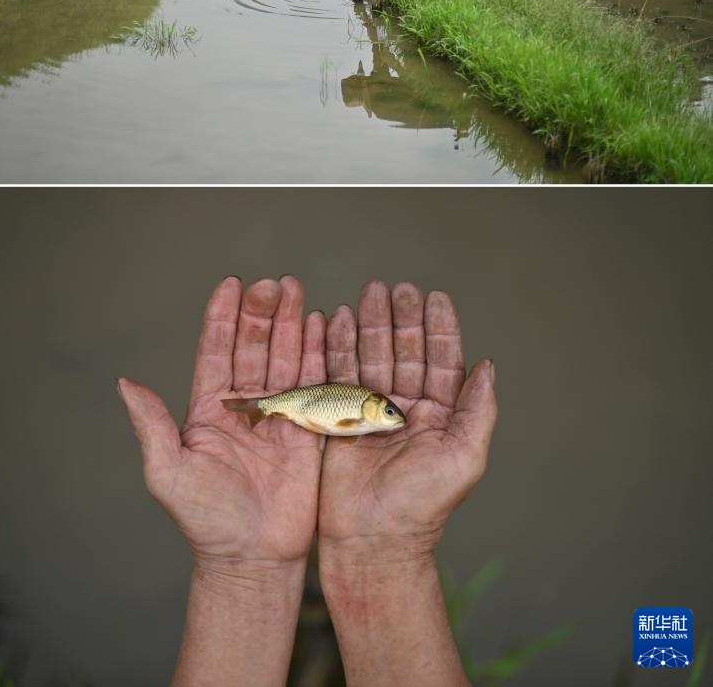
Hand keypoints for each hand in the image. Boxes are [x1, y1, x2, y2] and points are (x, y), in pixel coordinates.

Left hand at [118, 276, 326, 568]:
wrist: (252, 556)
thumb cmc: (205, 519)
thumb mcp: (168, 470)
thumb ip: (151, 423)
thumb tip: (124, 382)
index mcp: (210, 408)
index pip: (216, 350)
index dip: (222, 317)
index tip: (230, 284)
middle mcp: (245, 404)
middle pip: (253, 345)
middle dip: (260, 311)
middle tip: (269, 282)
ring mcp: (279, 413)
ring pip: (284, 355)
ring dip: (289, 321)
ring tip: (293, 287)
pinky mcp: (309, 428)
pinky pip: (314, 381)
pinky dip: (317, 351)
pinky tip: (318, 323)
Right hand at [318, 281, 496, 562]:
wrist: (372, 540)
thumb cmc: (423, 506)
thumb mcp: (465, 456)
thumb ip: (478, 408)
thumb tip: (488, 364)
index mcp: (440, 414)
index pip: (442, 359)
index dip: (439, 328)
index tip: (435, 297)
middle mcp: (406, 406)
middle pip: (405, 350)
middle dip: (402, 317)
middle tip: (398, 288)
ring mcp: (371, 409)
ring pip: (373, 355)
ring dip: (372, 323)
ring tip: (369, 292)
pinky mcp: (339, 417)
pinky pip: (339, 373)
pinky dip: (339, 345)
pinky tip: (340, 320)